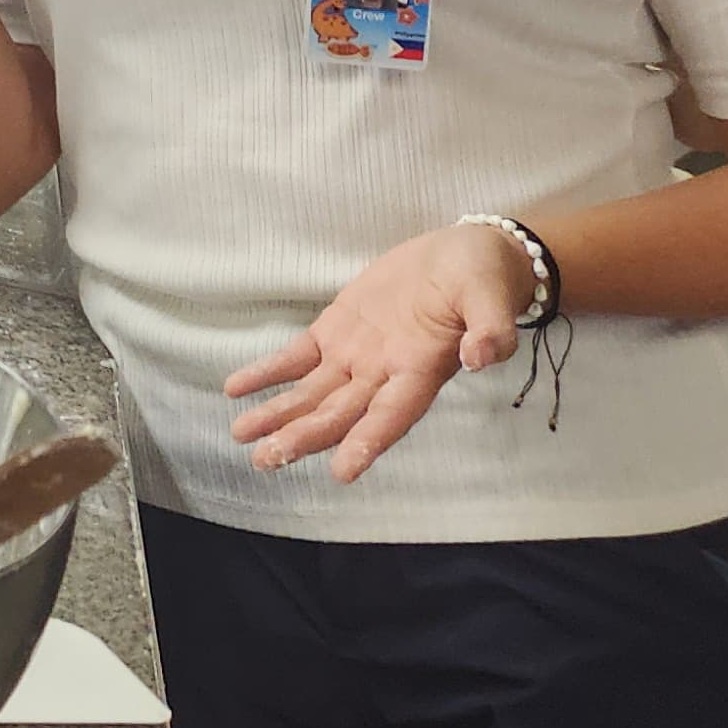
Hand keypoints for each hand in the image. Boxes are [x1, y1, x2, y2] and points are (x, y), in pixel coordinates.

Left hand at [224, 222, 535, 482]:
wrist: (466, 255)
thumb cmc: (484, 280)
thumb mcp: (492, 298)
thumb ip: (491, 329)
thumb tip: (483, 356)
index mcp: (422, 371)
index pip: (393, 415)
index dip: (368, 442)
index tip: (342, 472)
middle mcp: (384, 373)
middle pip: (340, 414)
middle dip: (303, 437)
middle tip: (265, 459)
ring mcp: (357, 354)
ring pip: (312, 393)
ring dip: (278, 415)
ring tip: (242, 435)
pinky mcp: (337, 329)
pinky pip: (296, 356)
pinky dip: (267, 372)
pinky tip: (234, 389)